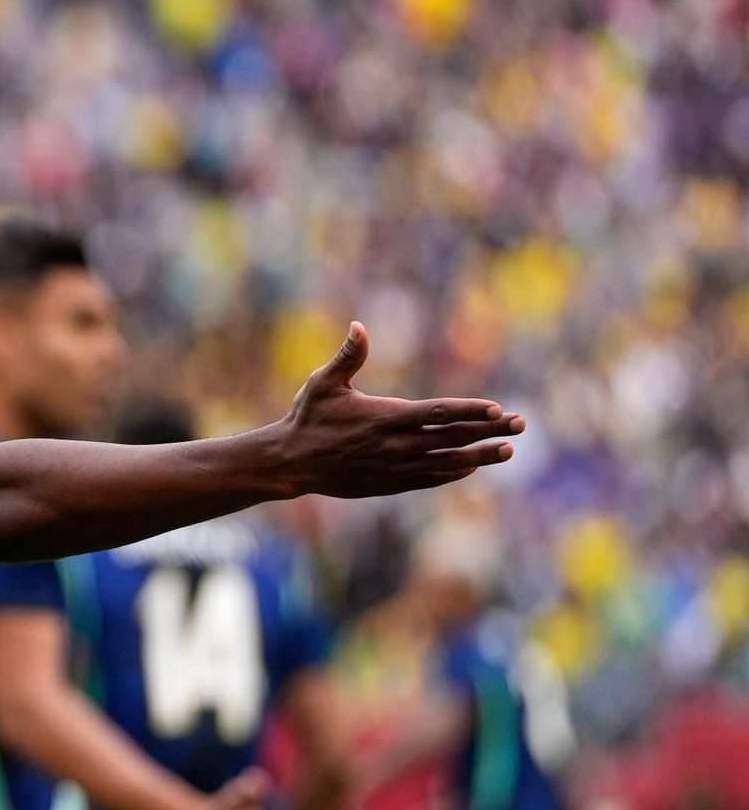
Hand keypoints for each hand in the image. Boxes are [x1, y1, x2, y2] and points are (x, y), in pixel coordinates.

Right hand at [277, 323, 523, 498]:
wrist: (290, 463)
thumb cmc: (307, 419)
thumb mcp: (323, 384)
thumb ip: (348, 356)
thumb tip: (359, 326)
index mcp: (384, 417)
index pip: (437, 413)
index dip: (468, 411)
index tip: (497, 408)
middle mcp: (395, 444)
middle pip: (452, 438)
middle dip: (489, 431)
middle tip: (520, 424)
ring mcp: (394, 467)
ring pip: (447, 462)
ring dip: (480, 456)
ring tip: (508, 450)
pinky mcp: (389, 483)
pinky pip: (429, 479)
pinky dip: (453, 472)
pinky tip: (471, 466)